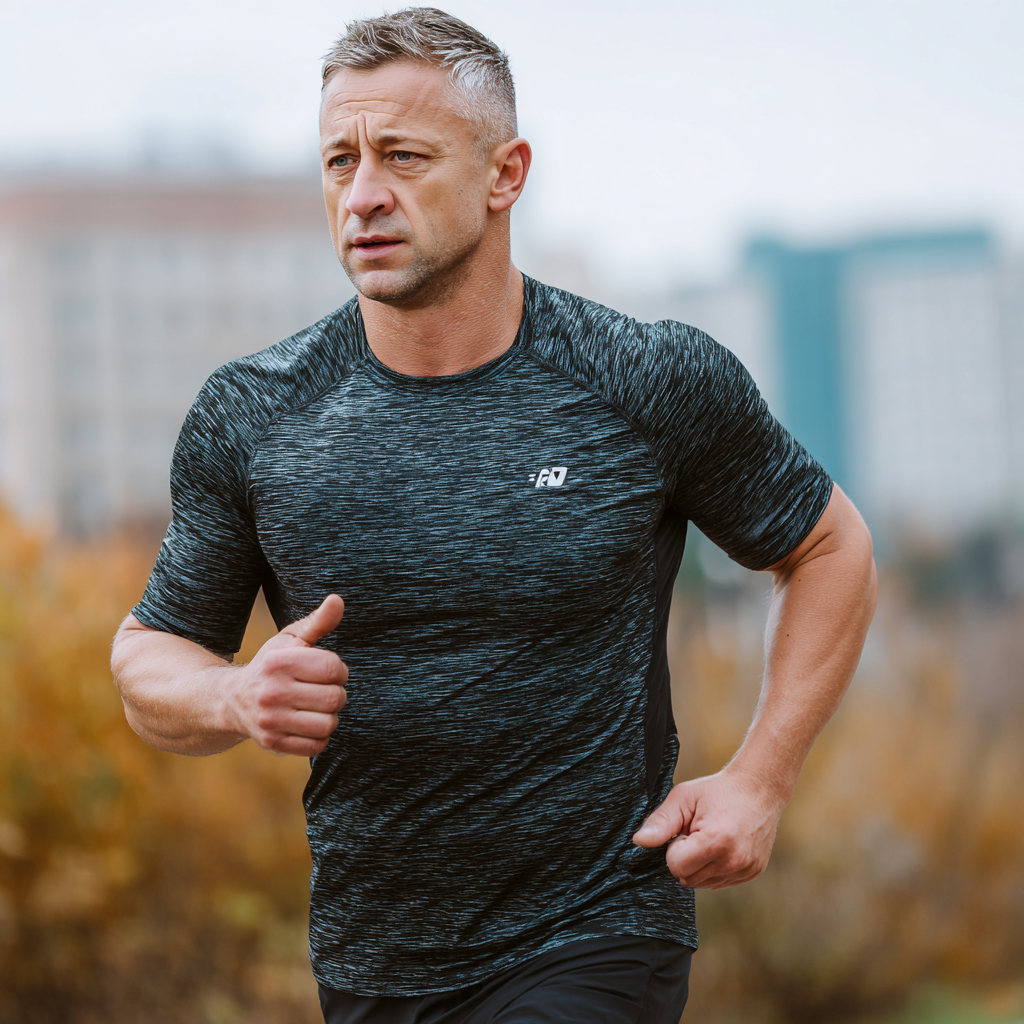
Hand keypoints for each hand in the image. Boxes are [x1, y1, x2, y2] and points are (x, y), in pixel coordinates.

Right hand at [225, 594, 347, 756]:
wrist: (232, 699)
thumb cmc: (272, 664)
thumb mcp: (291, 639)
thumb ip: (318, 622)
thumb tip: (338, 600)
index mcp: (278, 662)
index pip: (332, 668)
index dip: (339, 670)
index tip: (329, 671)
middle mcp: (271, 692)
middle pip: (335, 698)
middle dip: (336, 693)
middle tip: (323, 690)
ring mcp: (270, 720)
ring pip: (328, 724)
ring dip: (330, 716)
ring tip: (317, 707)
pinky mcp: (272, 742)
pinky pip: (316, 746)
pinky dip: (319, 737)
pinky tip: (308, 724)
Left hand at [631, 768, 785, 888]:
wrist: (758, 788)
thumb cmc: (717, 790)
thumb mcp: (683, 797)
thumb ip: (660, 822)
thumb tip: (638, 842)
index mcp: (716, 840)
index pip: (676, 866)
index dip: (675, 848)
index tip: (686, 830)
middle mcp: (734, 860)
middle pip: (688, 879)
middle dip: (686, 858)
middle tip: (697, 833)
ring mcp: (746, 869)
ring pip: (703, 884)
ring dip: (699, 865)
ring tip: (710, 838)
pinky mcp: (752, 872)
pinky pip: (719, 882)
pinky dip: (714, 868)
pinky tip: (722, 846)